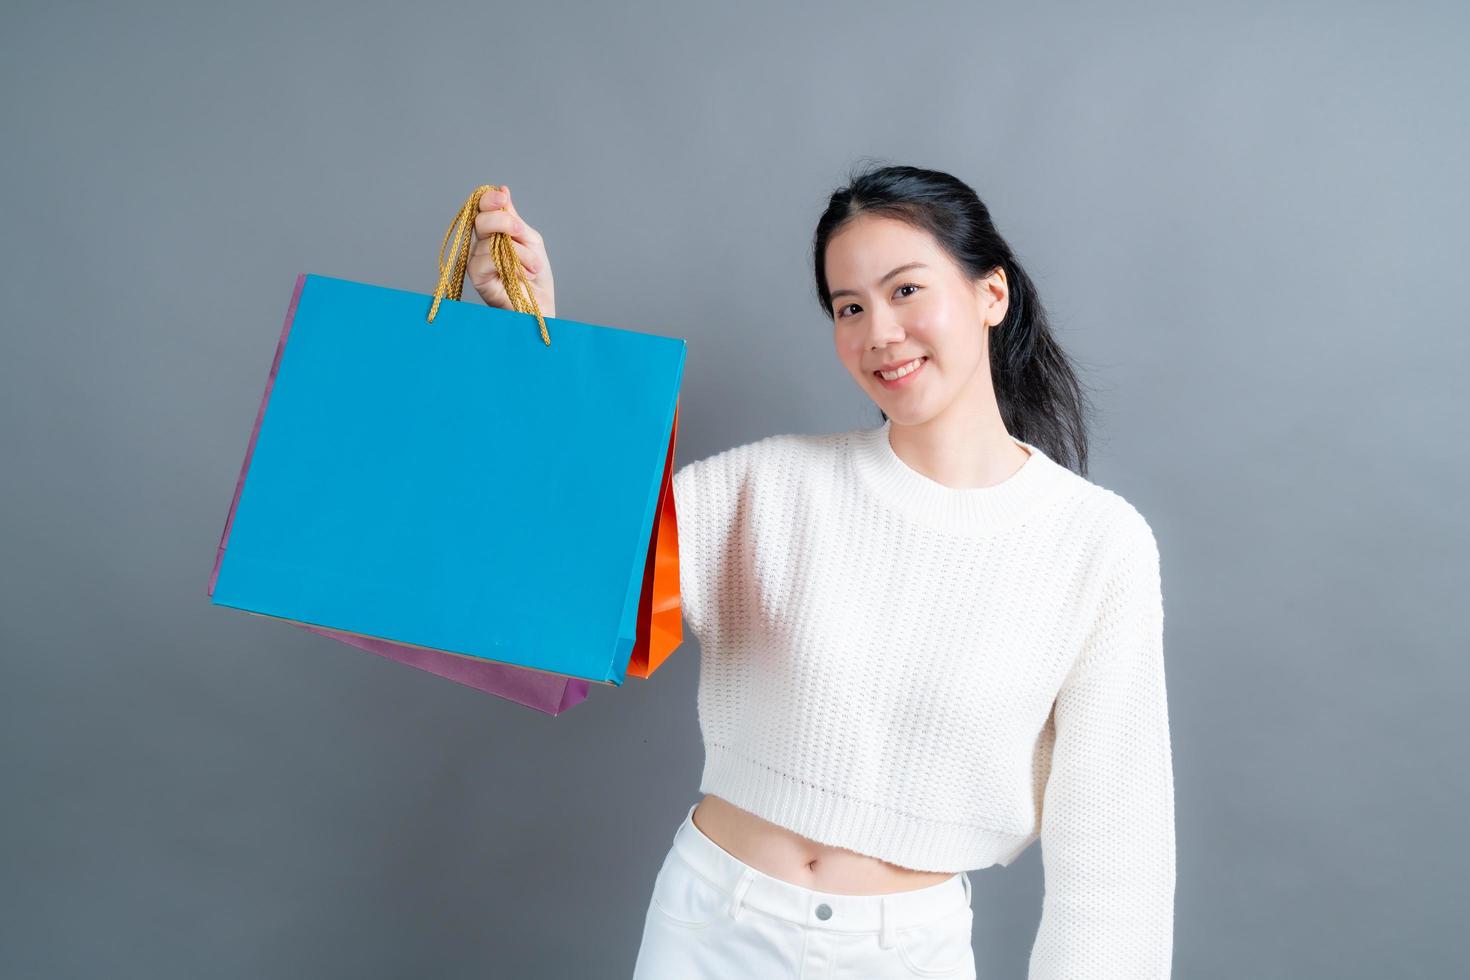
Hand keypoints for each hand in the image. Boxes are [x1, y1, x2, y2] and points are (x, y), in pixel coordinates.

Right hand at [467, 185, 556, 317]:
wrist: (541, 307)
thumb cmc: (536, 277)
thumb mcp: (530, 241)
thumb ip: (515, 220)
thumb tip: (502, 190)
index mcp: (493, 234)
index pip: (482, 209)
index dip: (489, 200)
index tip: (502, 198)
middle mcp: (481, 246)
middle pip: (480, 219)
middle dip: (503, 221)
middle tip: (520, 233)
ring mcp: (477, 262)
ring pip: (489, 239)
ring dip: (519, 251)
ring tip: (533, 266)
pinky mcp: (477, 277)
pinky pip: (487, 258)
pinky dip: (511, 262)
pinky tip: (523, 274)